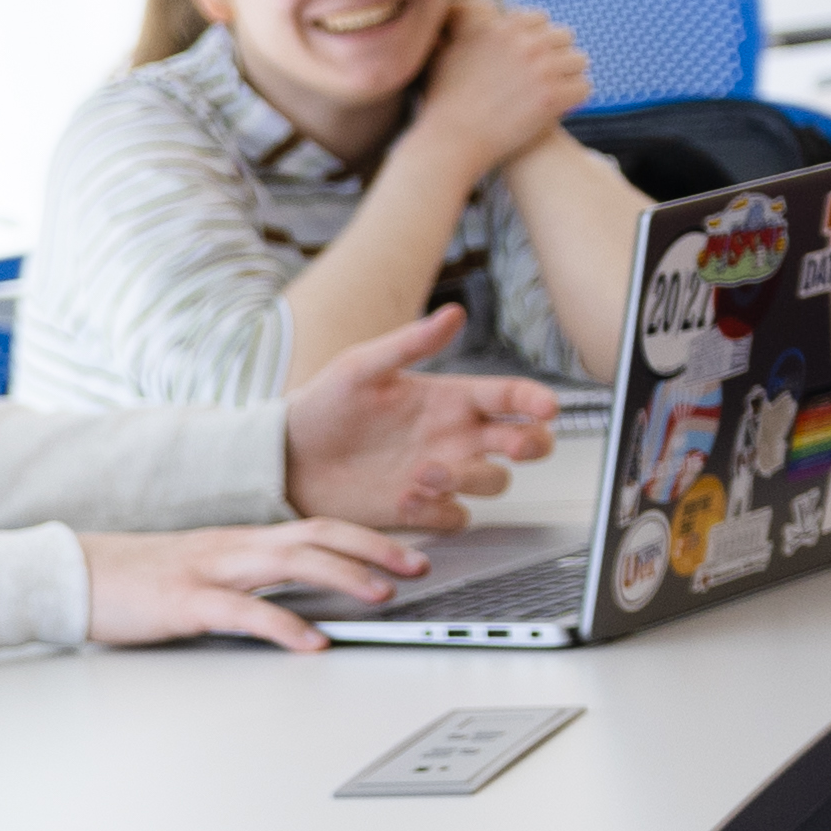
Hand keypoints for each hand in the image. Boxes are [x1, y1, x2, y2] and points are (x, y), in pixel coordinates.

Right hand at [83, 519, 425, 653]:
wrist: (69, 574)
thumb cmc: (132, 580)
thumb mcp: (200, 571)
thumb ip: (246, 579)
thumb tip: (294, 597)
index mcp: (239, 542)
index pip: (316, 528)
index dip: (369, 537)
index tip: (410, 552)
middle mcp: (232, 548)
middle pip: (316, 535)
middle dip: (374, 548)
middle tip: (419, 566)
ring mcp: (209, 572)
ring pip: (290, 563)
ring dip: (342, 575)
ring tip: (381, 594)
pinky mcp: (184, 602)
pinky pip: (244, 612)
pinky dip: (284, 626)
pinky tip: (311, 642)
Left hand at [282, 306, 558, 530]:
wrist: (285, 458)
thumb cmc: (323, 407)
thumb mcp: (361, 368)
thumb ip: (409, 344)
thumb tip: (452, 313)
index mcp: (451, 399)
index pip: (511, 396)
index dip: (536, 400)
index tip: (545, 407)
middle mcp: (455, 437)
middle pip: (524, 444)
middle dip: (531, 445)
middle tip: (511, 446)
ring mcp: (442, 475)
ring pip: (494, 483)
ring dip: (470, 479)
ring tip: (422, 473)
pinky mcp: (421, 509)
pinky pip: (455, 517)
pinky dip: (441, 510)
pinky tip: (405, 497)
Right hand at [403, 0, 590, 179]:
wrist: (451, 142)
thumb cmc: (443, 101)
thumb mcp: (443, 51)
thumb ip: (462, 24)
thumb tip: (472, 6)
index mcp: (500, 27)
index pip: (538, 19)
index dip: (533, 39)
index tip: (526, 59)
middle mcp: (524, 42)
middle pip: (563, 36)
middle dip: (554, 55)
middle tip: (541, 78)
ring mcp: (542, 69)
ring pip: (578, 61)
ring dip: (566, 76)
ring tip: (550, 93)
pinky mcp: (554, 96)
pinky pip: (583, 88)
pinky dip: (572, 100)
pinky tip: (557, 109)